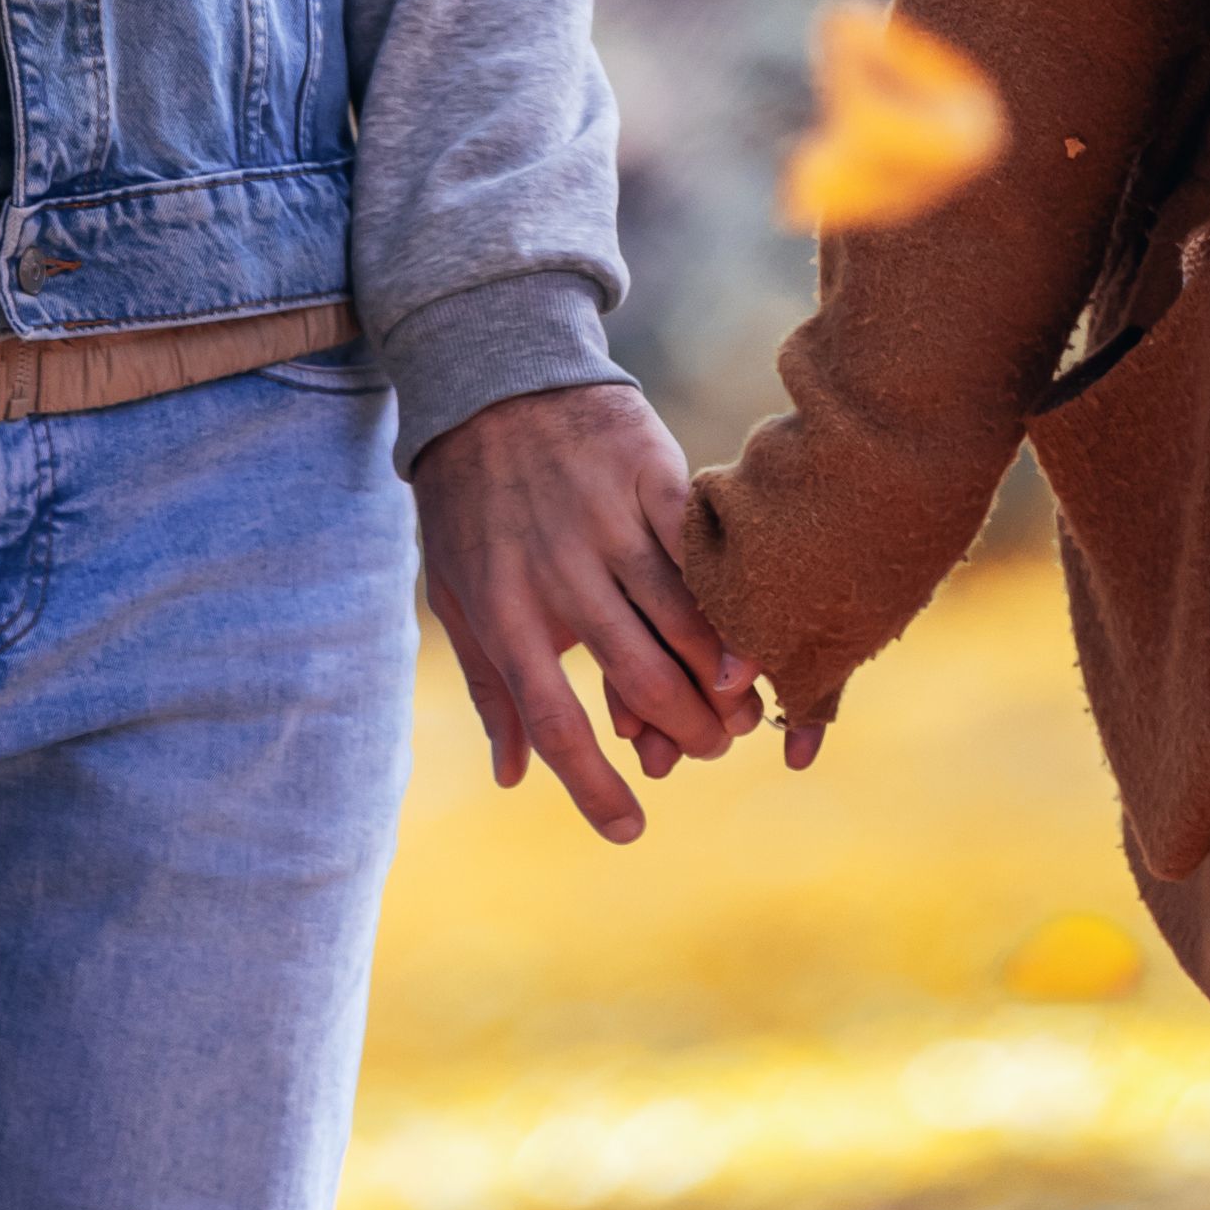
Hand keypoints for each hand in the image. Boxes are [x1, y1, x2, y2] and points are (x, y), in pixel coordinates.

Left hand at [405, 382, 747, 842]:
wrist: (490, 380)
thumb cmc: (469, 502)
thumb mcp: (456, 595)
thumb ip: (489, 688)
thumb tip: (512, 777)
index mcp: (503, 613)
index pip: (555, 720)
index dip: (595, 784)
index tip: (631, 830)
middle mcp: (557, 572)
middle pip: (638, 672)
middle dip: (684, 728)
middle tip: (710, 752)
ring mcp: (606, 521)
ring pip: (680, 615)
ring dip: (720, 674)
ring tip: (742, 709)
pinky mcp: (648, 473)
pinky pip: (698, 548)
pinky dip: (728, 596)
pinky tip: (752, 632)